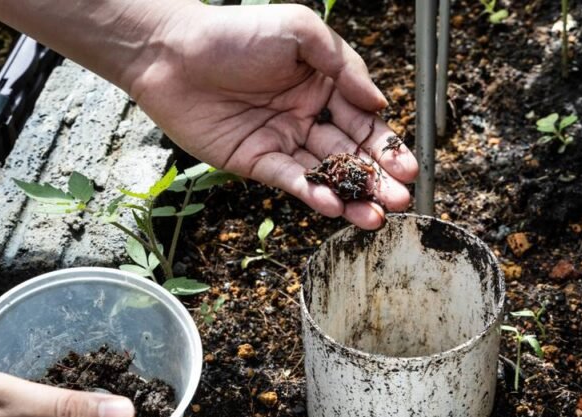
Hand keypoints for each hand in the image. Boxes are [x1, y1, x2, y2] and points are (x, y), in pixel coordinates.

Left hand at [129, 3, 418, 228]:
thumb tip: (378, 103)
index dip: (387, 147)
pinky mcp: (255, 160)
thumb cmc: (235, 32)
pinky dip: (312, 194)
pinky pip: (290, 180)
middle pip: (350, 154)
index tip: (408, 168)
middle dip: (377, 180)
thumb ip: (343, 65)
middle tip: (401, 202)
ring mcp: (281, 140)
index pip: (364, 121)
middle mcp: (306, 115)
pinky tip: (333, 206)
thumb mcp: (299, 31)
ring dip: (351, 197)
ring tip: (375, 218)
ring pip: (324, 174)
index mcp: (323, 84)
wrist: (173, 53)